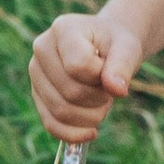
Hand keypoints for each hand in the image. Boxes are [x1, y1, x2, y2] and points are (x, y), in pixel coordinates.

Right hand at [29, 9, 143, 142]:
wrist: (104, 47)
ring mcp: (36, 74)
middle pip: (70, 91)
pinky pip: (51, 124)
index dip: (102, 76)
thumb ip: (123, 64)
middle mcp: (42, 49)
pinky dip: (72, 134)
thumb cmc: (115, 44)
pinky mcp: (37, 95)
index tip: (110, 70)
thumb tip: (117, 89)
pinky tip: (91, 132)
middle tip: (110, 91)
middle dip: (98, 99)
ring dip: (90, 117)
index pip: (79, 65)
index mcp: (63, 29)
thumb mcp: (127, 47)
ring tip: (102, 103)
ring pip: (60, 111)